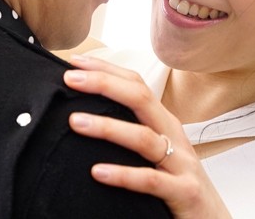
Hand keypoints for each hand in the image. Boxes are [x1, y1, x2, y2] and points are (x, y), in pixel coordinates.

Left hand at [64, 55, 231, 218]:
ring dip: (108, 127)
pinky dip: (123, 175)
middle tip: (70, 78)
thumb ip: (132, 134)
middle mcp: (174, 136)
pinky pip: (151, 180)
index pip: (136, 85)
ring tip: (75, 121)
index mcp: (165, 123)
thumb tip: (89, 117)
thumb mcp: (158, 153)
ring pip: (143, 138)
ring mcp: (181, 164)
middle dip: (104, 84)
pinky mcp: (184, 192)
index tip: (75, 61)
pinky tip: (97, 172)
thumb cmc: (179, 185)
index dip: (108, 70)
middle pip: (140, 99)